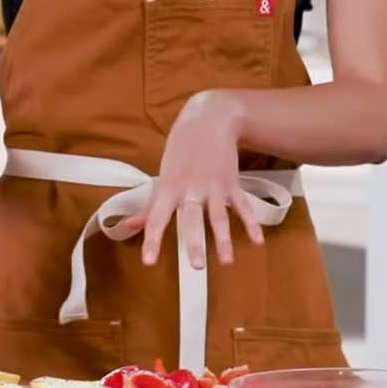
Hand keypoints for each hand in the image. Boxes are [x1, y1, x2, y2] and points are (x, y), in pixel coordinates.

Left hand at [123, 91, 264, 269]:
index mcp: (168, 188)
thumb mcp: (163, 175)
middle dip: (194, 243)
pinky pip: (242, 206)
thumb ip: (150, 206)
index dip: (152, 239)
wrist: (209, 120)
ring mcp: (214, 187)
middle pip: (192, 220)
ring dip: (224, 239)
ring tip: (227, 261)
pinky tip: (258, 241)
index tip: (149, 261)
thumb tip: (128, 226)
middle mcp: (191, 189)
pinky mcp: (232, 183)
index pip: (157, 218)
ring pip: (219, 216)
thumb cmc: (180, 150)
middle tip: (196, 267)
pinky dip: (251, 223)